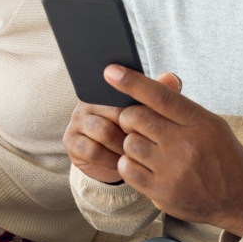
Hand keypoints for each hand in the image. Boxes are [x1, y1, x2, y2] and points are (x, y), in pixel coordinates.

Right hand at [64, 73, 182, 183]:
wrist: (116, 163)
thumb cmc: (134, 133)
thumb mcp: (149, 114)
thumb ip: (162, 94)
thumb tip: (172, 78)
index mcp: (105, 88)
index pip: (122, 92)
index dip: (139, 110)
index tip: (150, 124)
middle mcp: (87, 101)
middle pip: (115, 113)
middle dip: (133, 130)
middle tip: (147, 142)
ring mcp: (77, 121)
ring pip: (104, 132)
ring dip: (123, 146)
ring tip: (135, 153)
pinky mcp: (70, 142)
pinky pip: (92, 150)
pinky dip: (110, 159)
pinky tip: (120, 162)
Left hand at [107, 66, 242, 237]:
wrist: (241, 197)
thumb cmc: (221, 154)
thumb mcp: (210, 123)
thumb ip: (181, 105)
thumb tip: (157, 79)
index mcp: (199, 122)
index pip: (161, 96)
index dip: (133, 82)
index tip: (111, 71)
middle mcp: (186, 144)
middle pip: (136, 118)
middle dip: (131, 118)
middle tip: (139, 124)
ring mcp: (173, 170)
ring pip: (129, 144)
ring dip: (132, 143)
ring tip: (149, 149)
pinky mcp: (162, 192)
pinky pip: (127, 169)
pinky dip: (130, 165)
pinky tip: (144, 166)